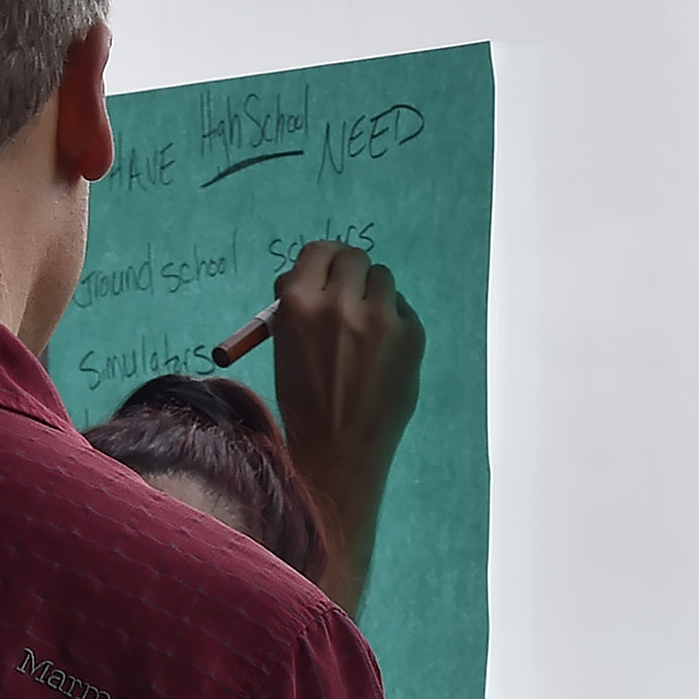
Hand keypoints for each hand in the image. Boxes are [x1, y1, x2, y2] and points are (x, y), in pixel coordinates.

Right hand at [268, 242, 420, 612]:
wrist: (337, 447)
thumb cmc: (304, 397)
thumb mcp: (286, 343)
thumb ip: (301, 305)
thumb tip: (315, 276)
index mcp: (297, 302)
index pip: (318, 251)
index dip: (324, 263)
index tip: (328, 274)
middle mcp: (340, 302)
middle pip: (354, 259)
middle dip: (351, 275)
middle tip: (350, 297)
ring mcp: (380, 317)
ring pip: (383, 279)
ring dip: (374, 296)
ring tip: (366, 331)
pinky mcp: (411, 334)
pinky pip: (403, 309)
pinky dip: (395, 322)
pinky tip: (383, 353)